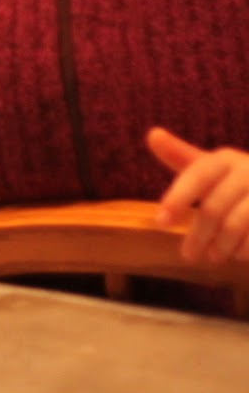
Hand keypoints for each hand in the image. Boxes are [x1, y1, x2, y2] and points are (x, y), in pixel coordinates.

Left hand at [148, 126, 248, 261]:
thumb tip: (152, 134)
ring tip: (212, 257)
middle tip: (188, 255)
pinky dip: (244, 249)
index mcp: (225, 159)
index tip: (160, 223)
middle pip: (214, 207)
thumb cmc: (235, 181)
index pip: (197, 176)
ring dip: (221, 245)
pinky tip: (237, 255)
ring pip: (235, 224)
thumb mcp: (210, 167)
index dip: (177, 198)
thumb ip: (180, 155)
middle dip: (198, 235)